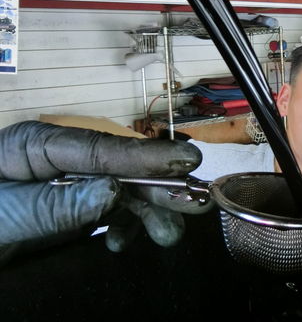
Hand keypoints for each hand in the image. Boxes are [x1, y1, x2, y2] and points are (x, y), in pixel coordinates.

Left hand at [0, 121, 211, 262]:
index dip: (145, 155)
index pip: (98, 147)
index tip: (185, 160)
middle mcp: (56, 159)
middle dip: (156, 185)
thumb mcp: (2, 217)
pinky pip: (106, 210)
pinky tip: (123, 242)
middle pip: (117, 167)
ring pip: (117, 189)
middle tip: (195, 201)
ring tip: (167, 236)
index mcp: (34, 145)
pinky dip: (121, 226)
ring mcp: (64, 182)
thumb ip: (55, 206)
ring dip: (146, 212)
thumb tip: (112, 192)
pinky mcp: (67, 205)